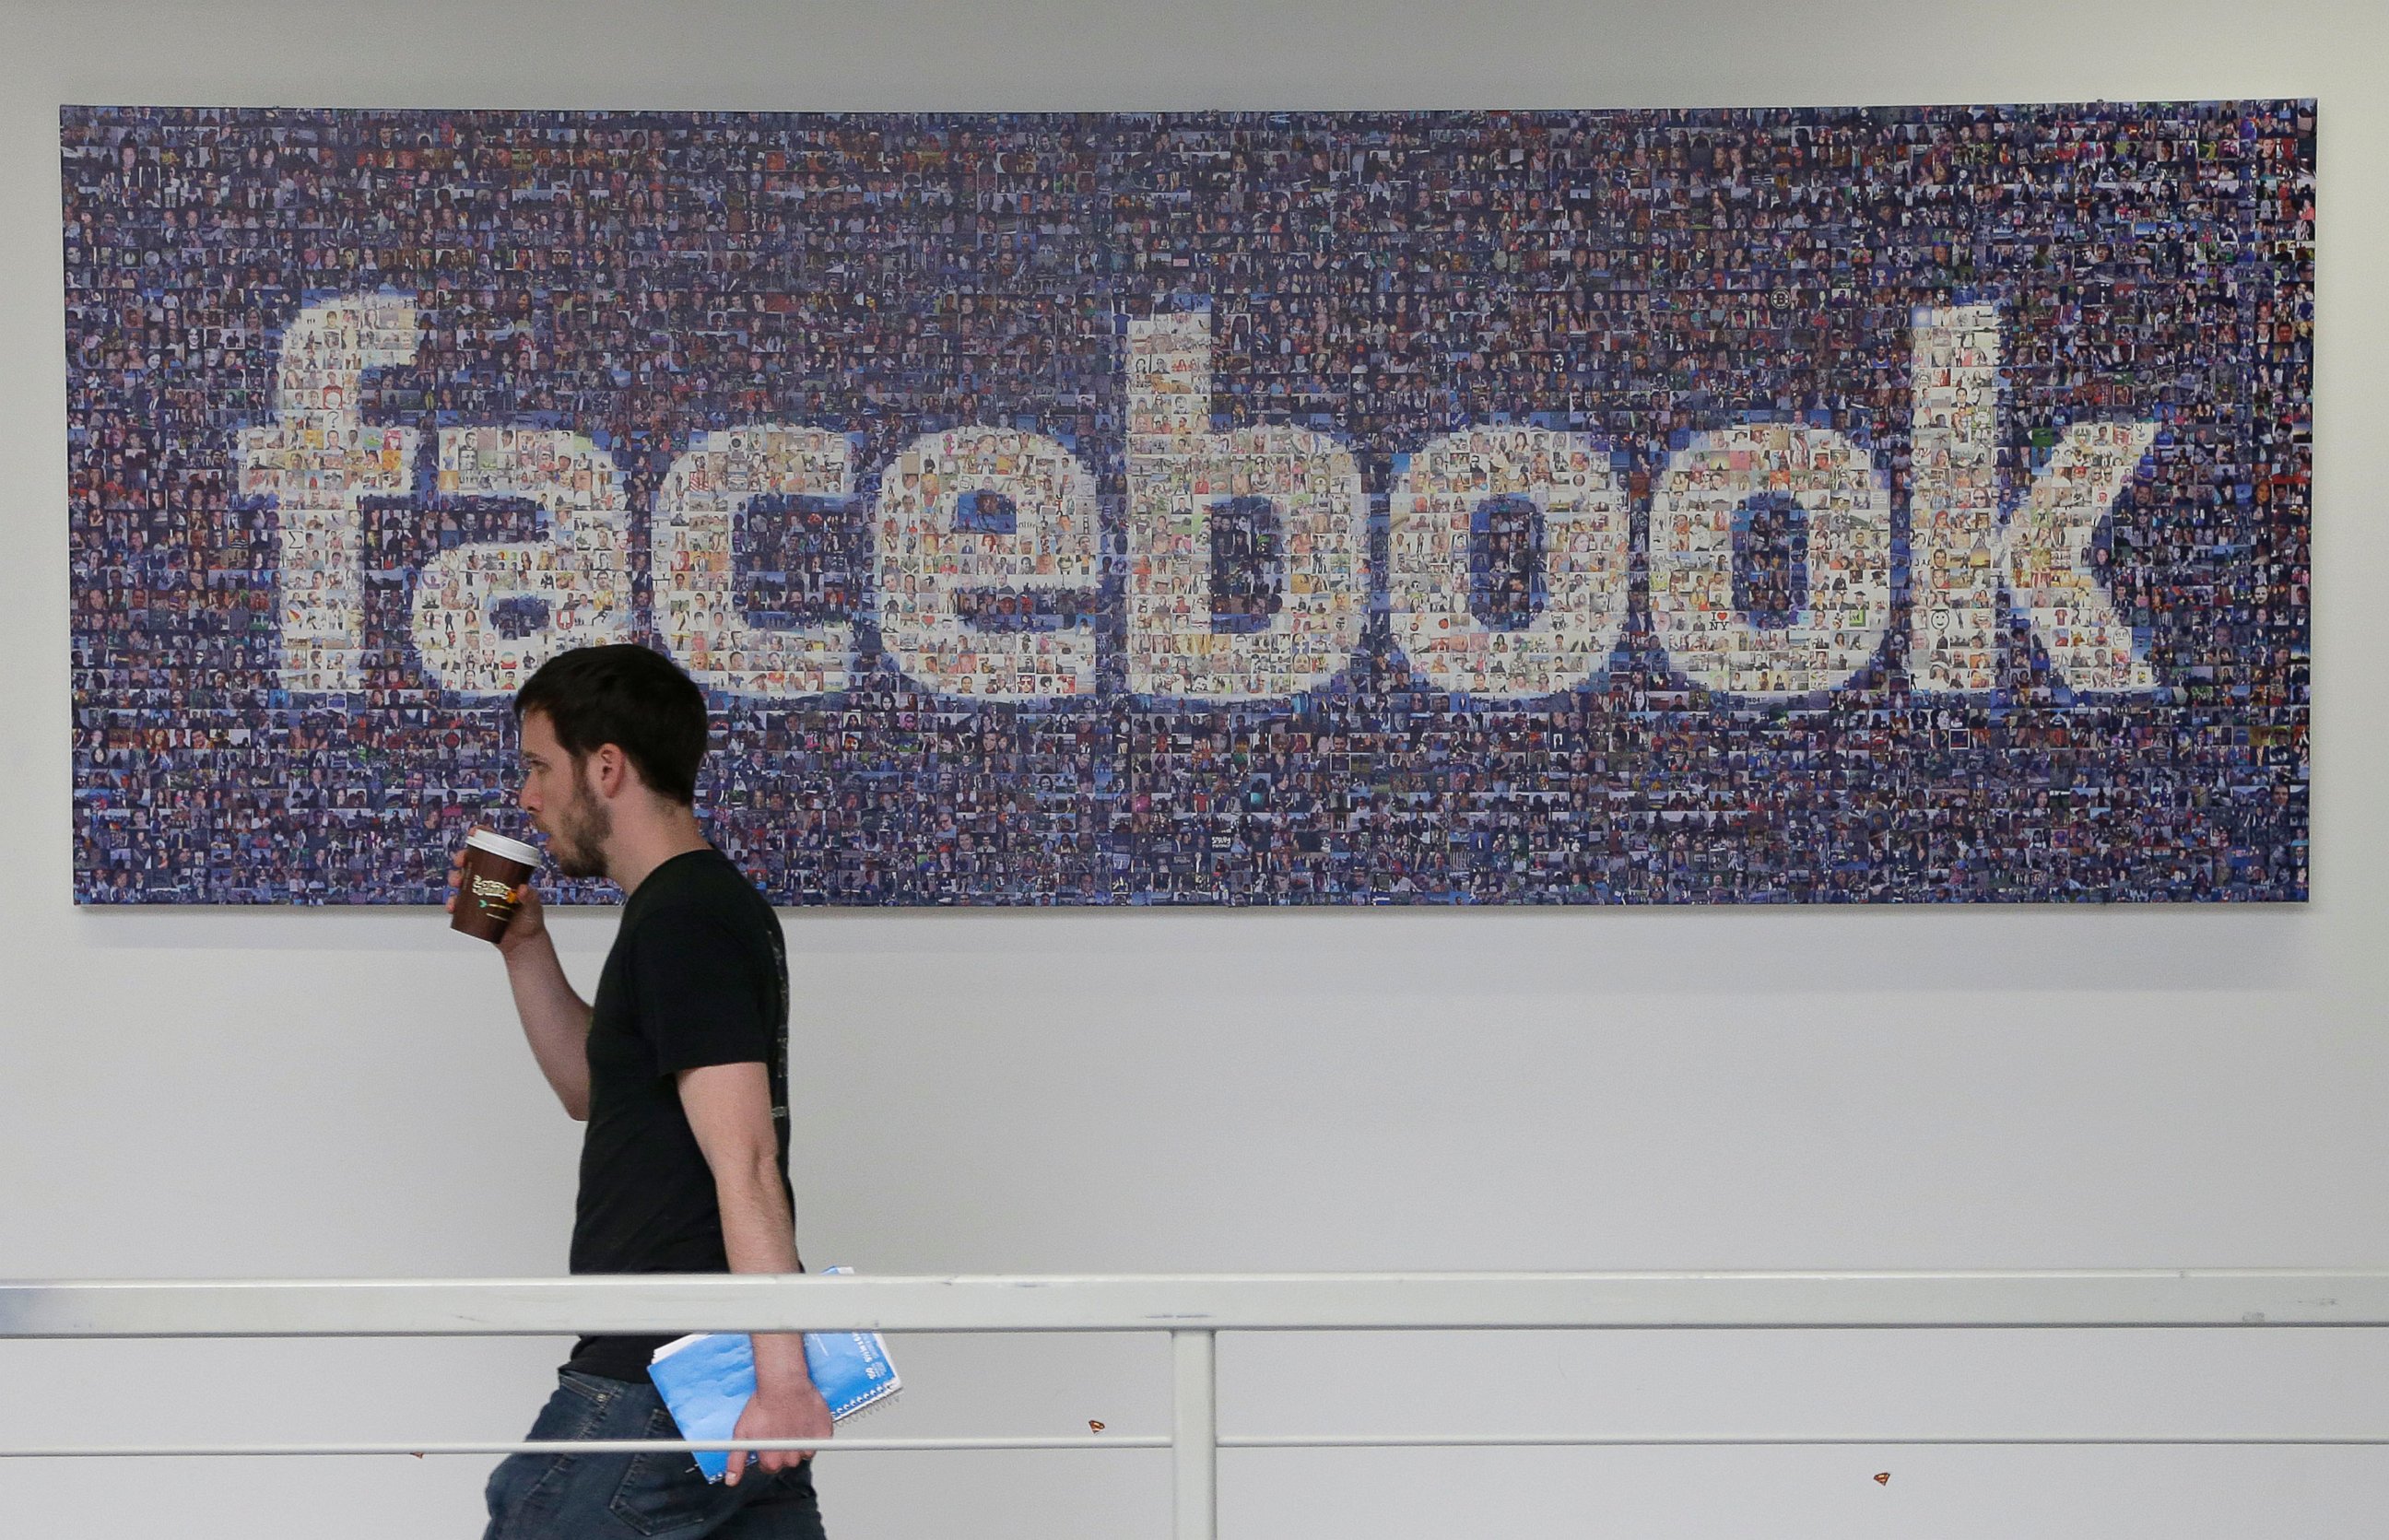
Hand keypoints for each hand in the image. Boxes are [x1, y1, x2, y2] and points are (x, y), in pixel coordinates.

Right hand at [446, 825, 547, 955]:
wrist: (523, 943)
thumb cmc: (531, 919)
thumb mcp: (534, 905)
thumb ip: (531, 898)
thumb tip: (523, 890)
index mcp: (507, 872)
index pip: (495, 849)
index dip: (484, 837)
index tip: (475, 832)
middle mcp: (492, 880)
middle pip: (474, 862)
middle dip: (463, 857)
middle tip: (461, 860)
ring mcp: (481, 894)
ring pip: (462, 880)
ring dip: (455, 877)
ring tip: (456, 881)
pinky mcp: (473, 910)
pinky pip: (459, 903)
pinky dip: (453, 902)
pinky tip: (452, 905)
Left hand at [723, 1378, 833, 1484]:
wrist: (783, 1383)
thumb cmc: (763, 1405)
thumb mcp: (741, 1433)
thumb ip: (736, 1461)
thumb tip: (731, 1481)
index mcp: (772, 1461)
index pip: (770, 1467)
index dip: (767, 1453)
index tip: (768, 1440)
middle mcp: (792, 1457)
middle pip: (788, 1461)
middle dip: (783, 1449)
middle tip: (779, 1429)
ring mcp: (809, 1446)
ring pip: (804, 1452)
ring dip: (799, 1442)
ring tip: (792, 1422)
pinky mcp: (823, 1433)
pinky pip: (820, 1440)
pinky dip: (814, 1433)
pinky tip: (804, 1420)